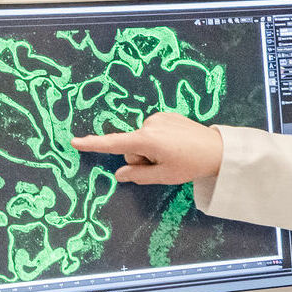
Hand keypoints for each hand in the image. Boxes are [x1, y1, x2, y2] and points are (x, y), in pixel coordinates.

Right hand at [72, 112, 223, 184]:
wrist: (218, 149)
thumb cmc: (191, 165)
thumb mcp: (163, 176)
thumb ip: (138, 175)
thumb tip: (120, 173)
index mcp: (147, 140)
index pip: (114, 144)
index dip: (93, 144)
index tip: (73, 142)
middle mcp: (150, 124)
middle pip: (131, 147)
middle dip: (141, 158)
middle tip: (164, 164)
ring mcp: (159, 117)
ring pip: (142, 140)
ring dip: (151, 150)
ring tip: (173, 154)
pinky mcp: (167, 115)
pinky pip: (153, 132)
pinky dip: (159, 141)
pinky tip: (176, 145)